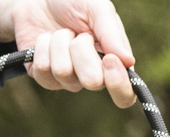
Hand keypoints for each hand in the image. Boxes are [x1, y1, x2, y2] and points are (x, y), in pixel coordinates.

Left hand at [0, 0, 137, 107]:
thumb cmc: (70, 1)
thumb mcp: (96, 8)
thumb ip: (112, 32)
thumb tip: (129, 62)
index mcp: (110, 63)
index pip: (124, 94)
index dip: (119, 85)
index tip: (111, 62)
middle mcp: (89, 76)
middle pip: (91, 83)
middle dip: (82, 53)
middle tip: (77, 35)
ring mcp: (64, 79)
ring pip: (64, 75)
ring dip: (59, 46)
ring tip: (58, 33)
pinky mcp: (41, 76)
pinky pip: (43, 73)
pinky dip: (42, 50)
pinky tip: (43, 41)